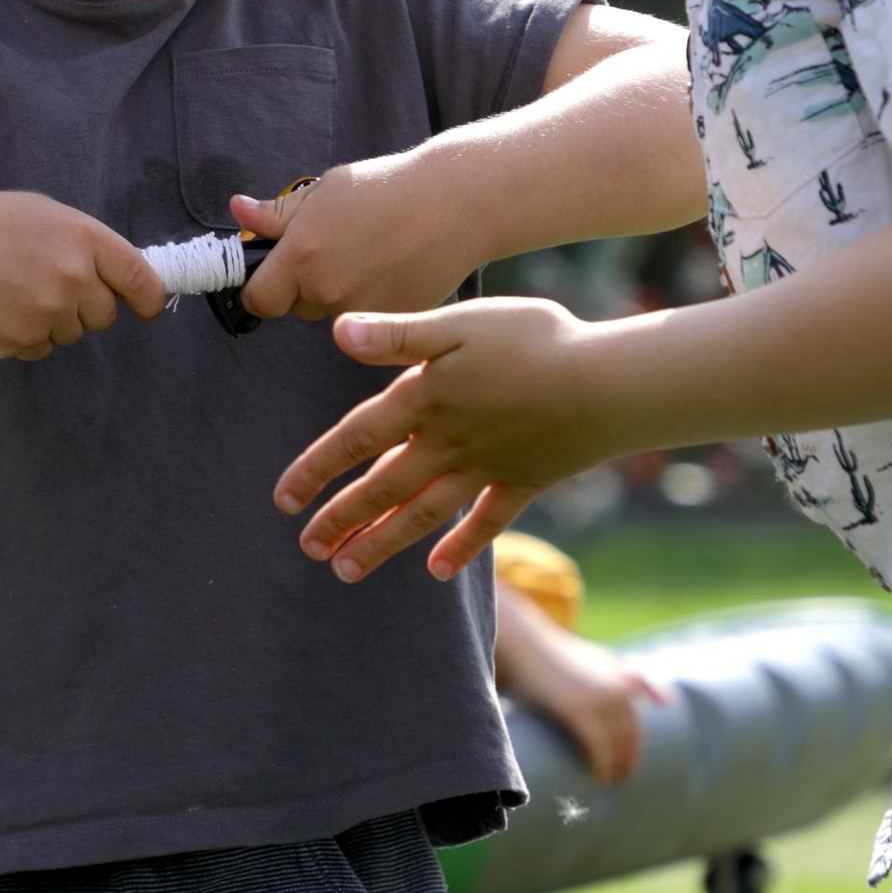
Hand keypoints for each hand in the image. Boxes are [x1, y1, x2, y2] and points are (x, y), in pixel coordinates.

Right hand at [0, 190, 168, 361]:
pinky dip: (24, 335)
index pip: (140, 280)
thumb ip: (85, 245)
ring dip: (52, 321)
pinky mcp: (17, 341)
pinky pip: (40, 349)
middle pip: (104, 316)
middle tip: (45, 284)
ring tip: (13, 291)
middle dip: (85, 307)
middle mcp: (71, 277)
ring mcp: (44, 312)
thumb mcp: (45, 214)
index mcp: (83, 238)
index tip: (147, 309)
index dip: (149, 300)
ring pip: (71, 335)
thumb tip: (120, 280)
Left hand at [234, 154, 484, 319]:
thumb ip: (278, 213)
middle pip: (297, 307)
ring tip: (368, 255)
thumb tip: (239, 212)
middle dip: (306, 285)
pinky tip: (391, 268)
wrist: (454, 203)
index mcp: (301, 258)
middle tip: (334, 249)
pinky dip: (372, 301)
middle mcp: (328, 292)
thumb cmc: (387, 188)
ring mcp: (362, 311)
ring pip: (333, 314)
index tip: (272, 275)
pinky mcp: (392, 321)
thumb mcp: (325, 191)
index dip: (260, 288)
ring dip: (339, 294)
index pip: (259, 300)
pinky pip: (367, 319)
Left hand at [274, 296, 621, 582]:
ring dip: (383, 542)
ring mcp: (486, 469)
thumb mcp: (459, 322)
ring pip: (423, 513)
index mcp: (424, 401)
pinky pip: (486, 522)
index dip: (317, 468)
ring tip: (348, 570)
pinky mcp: (524, 482)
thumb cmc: (534, 341)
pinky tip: (436, 569)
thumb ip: (399, 333)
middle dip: (342, 519)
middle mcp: (447, 444)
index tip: (284, 500)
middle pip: (383, 487)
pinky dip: (460, 547)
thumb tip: (339, 332)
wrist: (607, 384)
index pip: (356, 438)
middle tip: (308, 549)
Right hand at [491, 581, 664, 787]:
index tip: (627, 766)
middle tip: (617, 781)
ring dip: (615, 769)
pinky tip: (598, 778)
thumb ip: (621, 675)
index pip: (636, 724)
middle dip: (626, 762)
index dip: (633, 750)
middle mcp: (619, 688)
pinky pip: (598, 747)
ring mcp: (600, 698)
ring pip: (616, 745)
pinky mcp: (578, 710)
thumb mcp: (595, 660)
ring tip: (605, 783)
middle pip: (630, 737)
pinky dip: (601, 766)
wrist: (525, 644)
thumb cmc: (554, 656)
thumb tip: (653, 700)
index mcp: (624, 678)